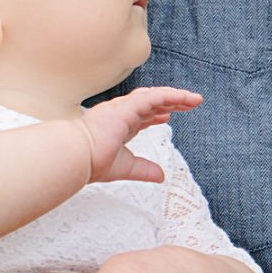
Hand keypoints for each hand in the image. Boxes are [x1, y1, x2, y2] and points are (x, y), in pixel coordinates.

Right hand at [79, 88, 201, 183]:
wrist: (77, 157)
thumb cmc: (92, 162)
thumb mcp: (126, 167)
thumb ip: (144, 169)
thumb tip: (161, 176)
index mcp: (120, 124)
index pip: (143, 114)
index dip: (158, 113)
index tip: (170, 115)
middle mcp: (122, 112)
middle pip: (152, 101)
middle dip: (172, 101)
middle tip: (190, 103)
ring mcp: (124, 107)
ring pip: (155, 95)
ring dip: (176, 96)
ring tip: (194, 99)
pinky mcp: (127, 106)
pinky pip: (154, 96)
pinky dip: (170, 96)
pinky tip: (183, 98)